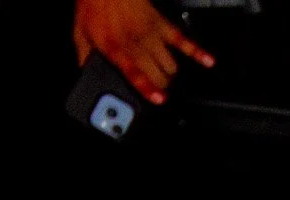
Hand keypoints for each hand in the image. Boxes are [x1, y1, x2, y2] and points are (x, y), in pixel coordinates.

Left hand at [72, 0, 213, 104]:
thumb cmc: (94, 5)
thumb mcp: (81, 32)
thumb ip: (85, 55)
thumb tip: (87, 72)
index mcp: (115, 47)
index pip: (135, 71)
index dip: (148, 87)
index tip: (160, 99)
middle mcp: (136, 42)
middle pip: (157, 73)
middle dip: (160, 86)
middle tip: (158, 91)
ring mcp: (151, 34)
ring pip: (169, 63)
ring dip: (169, 75)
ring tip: (165, 78)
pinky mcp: (162, 25)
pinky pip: (182, 40)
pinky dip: (197, 52)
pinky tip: (208, 61)